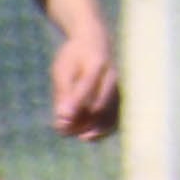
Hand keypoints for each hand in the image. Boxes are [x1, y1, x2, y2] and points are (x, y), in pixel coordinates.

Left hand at [45, 25, 122, 141]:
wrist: (96, 44)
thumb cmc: (74, 58)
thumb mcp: (63, 70)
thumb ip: (63, 93)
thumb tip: (63, 118)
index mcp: (97, 63)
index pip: (86, 86)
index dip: (73, 106)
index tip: (58, 123)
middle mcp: (113, 77)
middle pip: (100, 105)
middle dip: (81, 122)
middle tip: (63, 130)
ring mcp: (120, 88)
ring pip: (110, 115)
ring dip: (92, 129)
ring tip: (75, 135)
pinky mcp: (121, 98)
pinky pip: (116, 118)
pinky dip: (102, 130)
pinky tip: (87, 136)